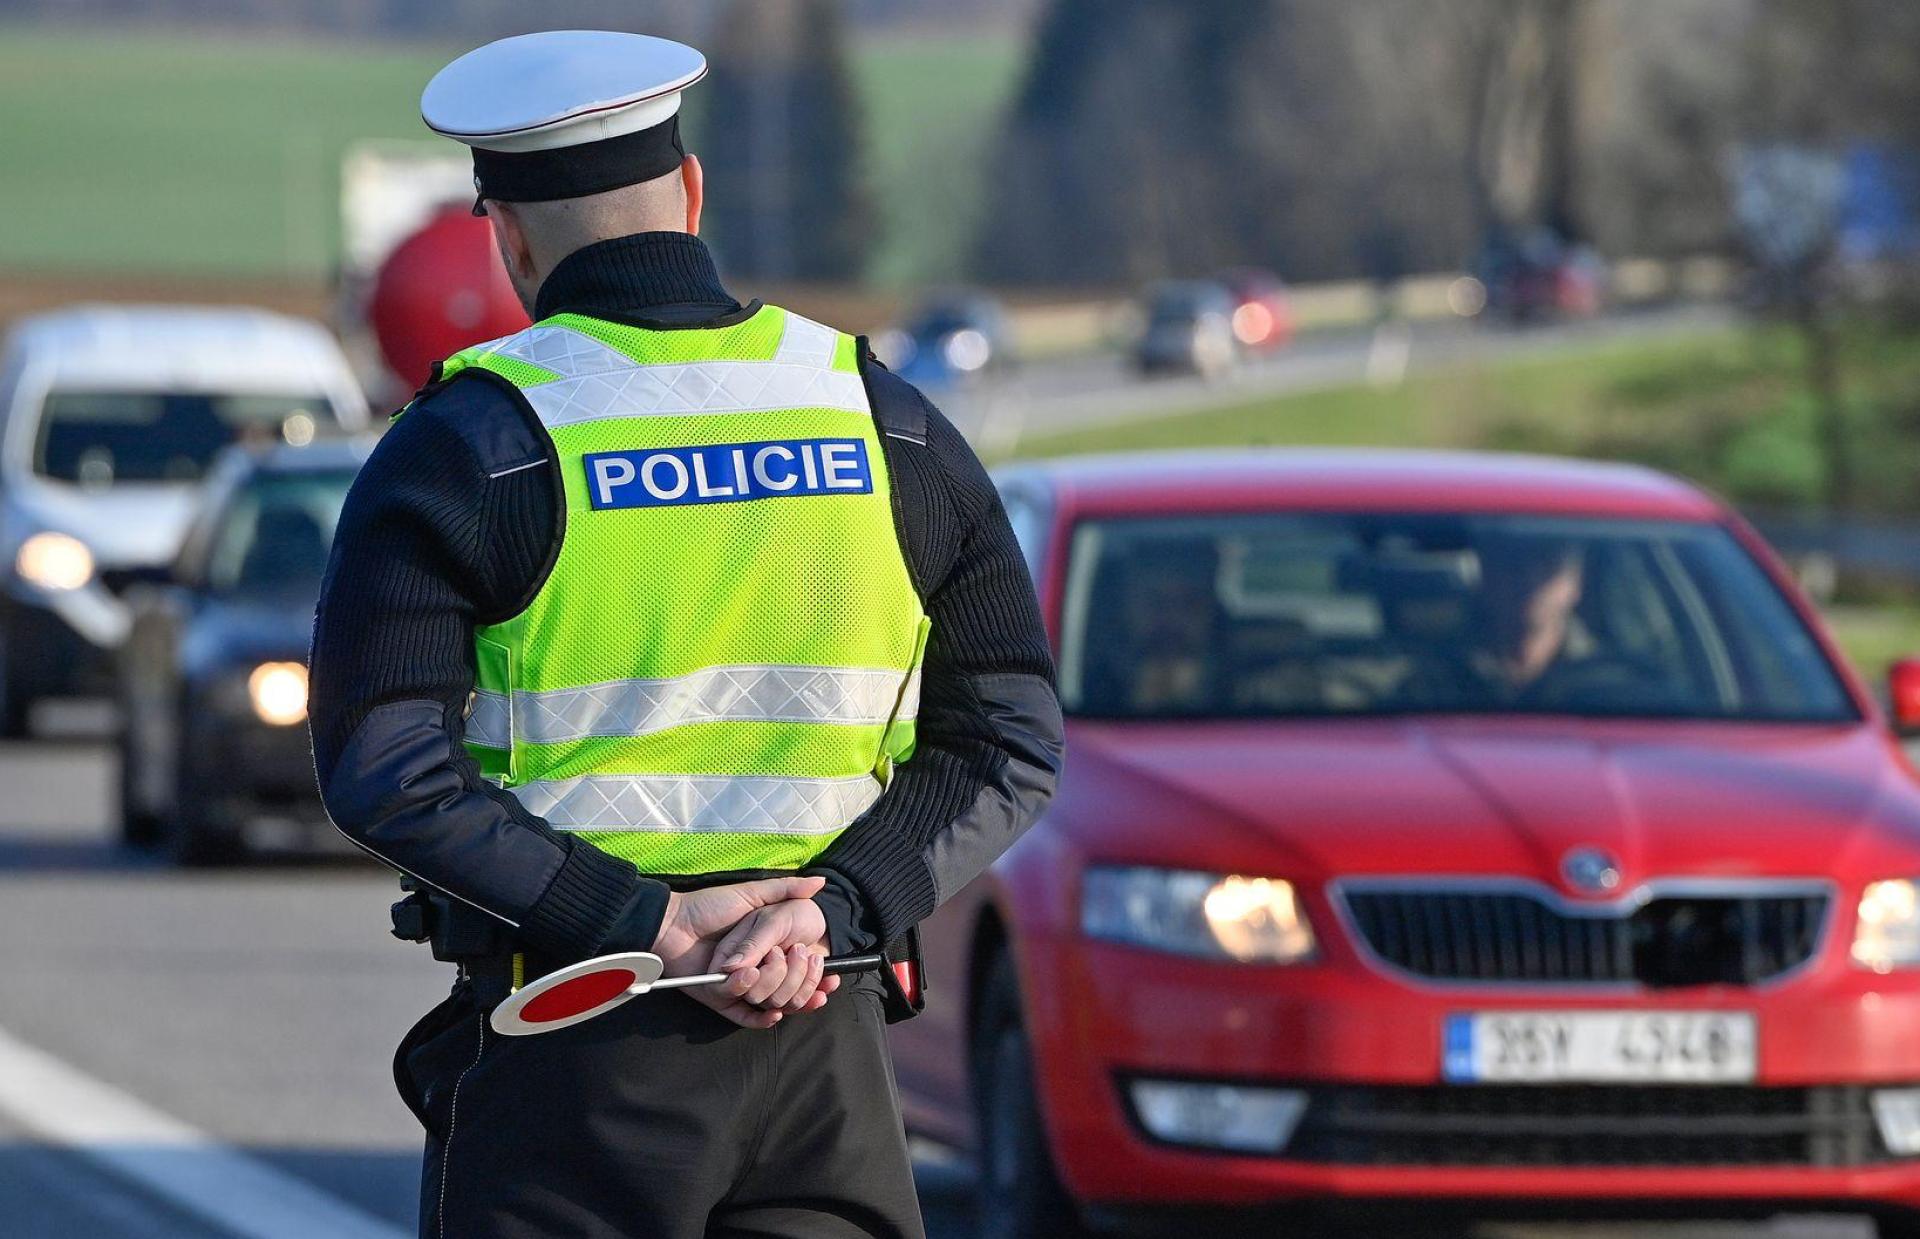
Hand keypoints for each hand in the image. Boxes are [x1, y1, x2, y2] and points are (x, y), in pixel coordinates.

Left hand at [648, 877, 836, 1028]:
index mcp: (763, 950)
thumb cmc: (710, 906)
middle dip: (798, 982)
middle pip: (785, 990)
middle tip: (802, 961)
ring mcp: (735, 987)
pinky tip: (771, 1013)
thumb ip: (785, 889)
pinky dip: (758, 1017)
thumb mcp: (753, 895)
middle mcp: (753, 970)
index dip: (816, 978)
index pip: (796, 971)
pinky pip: (742, 1016)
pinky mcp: (718, 1000)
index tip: (832, 980)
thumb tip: (820, 882)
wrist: (672, 922)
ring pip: (766, 1002)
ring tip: (771, 968)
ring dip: (775, 989)